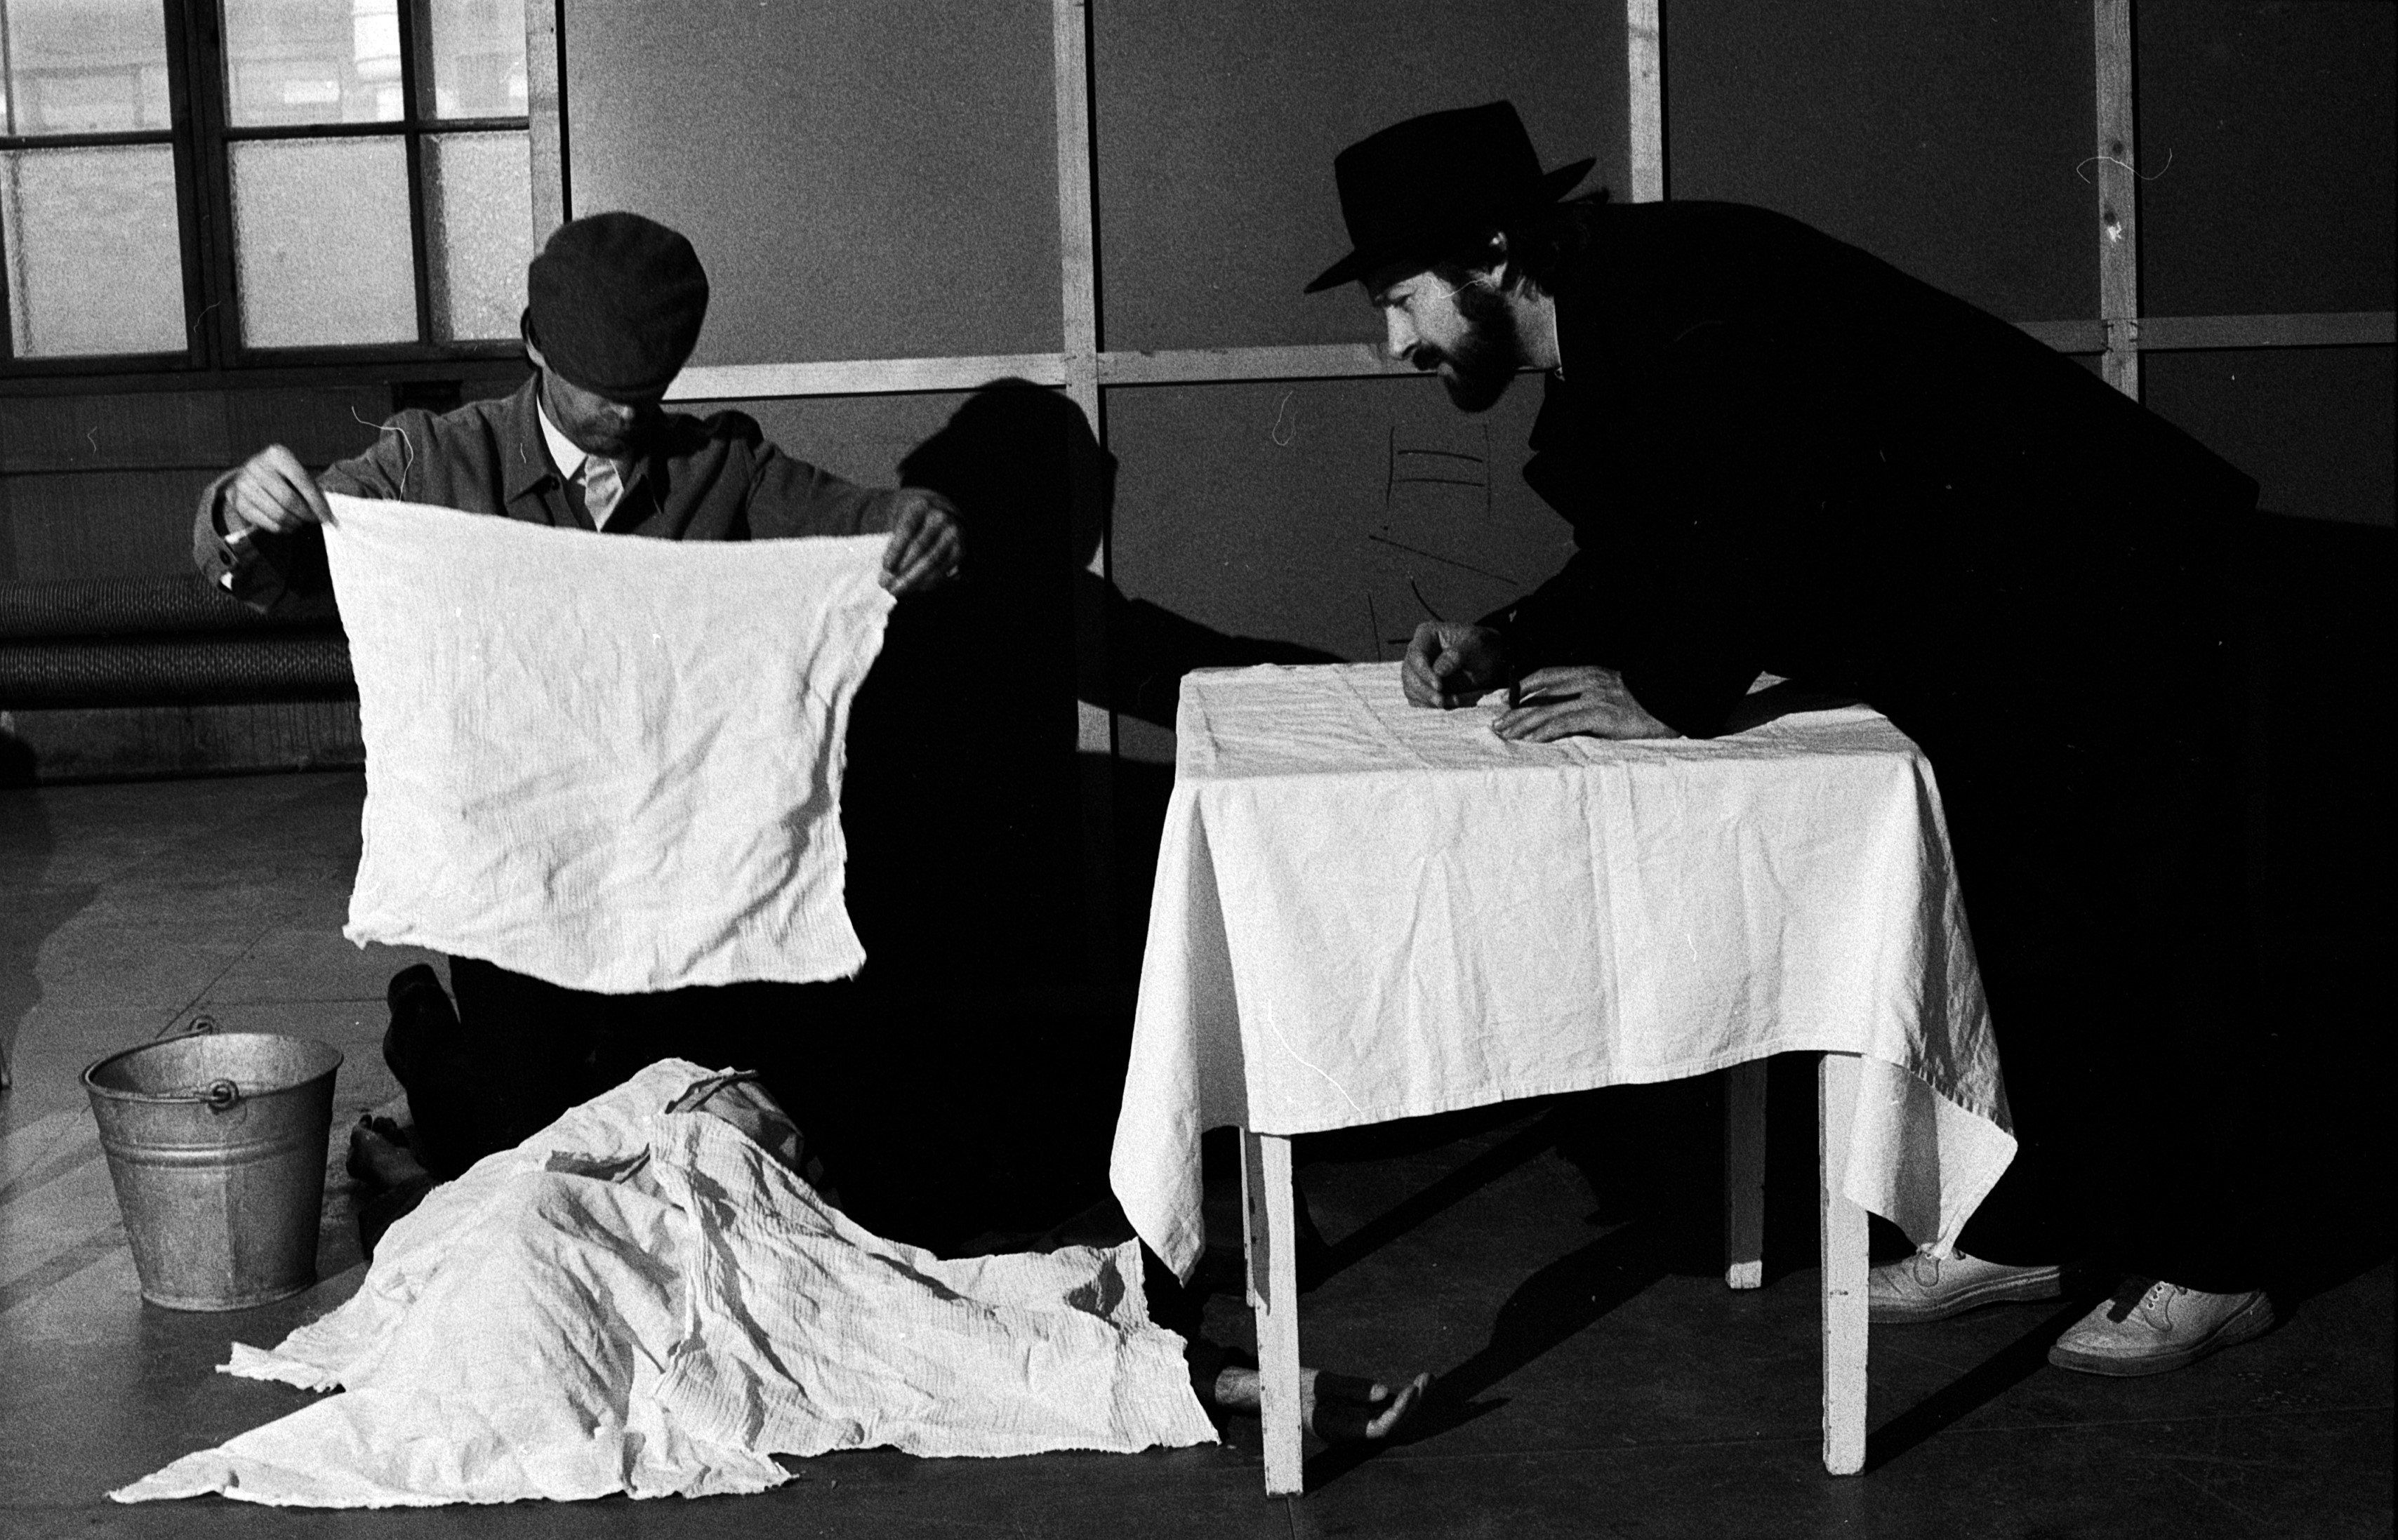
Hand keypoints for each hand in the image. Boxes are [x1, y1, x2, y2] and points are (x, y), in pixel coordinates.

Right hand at [221, 445, 330, 536]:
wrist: (251, 475)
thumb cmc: (282, 476)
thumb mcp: (297, 474)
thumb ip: (313, 492)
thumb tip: (330, 518)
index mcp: (276, 454)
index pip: (302, 481)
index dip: (317, 502)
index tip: (328, 518)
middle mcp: (257, 466)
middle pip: (289, 500)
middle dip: (306, 514)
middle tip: (314, 520)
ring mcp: (244, 483)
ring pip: (278, 513)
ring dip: (295, 523)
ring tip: (301, 523)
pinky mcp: (238, 500)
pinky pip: (265, 522)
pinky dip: (281, 528)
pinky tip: (288, 525)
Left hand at [879, 489, 962, 594]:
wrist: (940, 515)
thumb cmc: (911, 523)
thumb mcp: (899, 521)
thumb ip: (892, 545)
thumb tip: (887, 577)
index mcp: (920, 506)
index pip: (907, 528)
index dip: (896, 550)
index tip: (886, 568)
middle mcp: (940, 517)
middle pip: (920, 547)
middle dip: (903, 569)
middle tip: (888, 586)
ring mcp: (952, 533)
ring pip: (932, 561)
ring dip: (914, 579)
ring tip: (898, 590)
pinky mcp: (960, 549)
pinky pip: (943, 568)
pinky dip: (928, 581)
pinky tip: (916, 587)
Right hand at [1403, 621, 1505, 706]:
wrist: (1489, 659)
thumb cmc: (1482, 646)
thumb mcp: (1474, 645)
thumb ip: (1456, 655)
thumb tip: (1438, 671)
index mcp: (1426, 635)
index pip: (1416, 654)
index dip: (1424, 672)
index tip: (1440, 686)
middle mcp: (1417, 652)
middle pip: (1409, 674)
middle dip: (1424, 690)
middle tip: (1442, 701)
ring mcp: (1418, 670)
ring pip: (1411, 688)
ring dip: (1427, 699)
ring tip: (1450, 702)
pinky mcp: (1422, 686)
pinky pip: (1417, 698)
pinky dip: (1430, 705)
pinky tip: (1448, 703)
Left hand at [1492, 665, 1680, 741]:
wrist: (1675, 704)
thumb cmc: (1647, 705)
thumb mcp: (1615, 695)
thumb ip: (1591, 699)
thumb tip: (1568, 715)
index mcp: (1592, 674)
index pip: (1549, 675)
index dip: (1524, 686)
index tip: (1506, 699)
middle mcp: (1590, 682)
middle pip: (1542, 693)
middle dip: (1516, 709)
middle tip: (1497, 724)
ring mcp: (1596, 698)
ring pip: (1549, 710)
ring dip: (1523, 724)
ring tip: (1506, 735)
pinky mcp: (1602, 716)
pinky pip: (1566, 724)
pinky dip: (1545, 732)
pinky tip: (1531, 741)